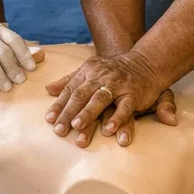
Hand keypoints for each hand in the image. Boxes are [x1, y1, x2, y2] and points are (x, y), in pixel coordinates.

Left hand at [44, 52, 176, 147]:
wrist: (144, 63)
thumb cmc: (112, 72)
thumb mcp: (90, 71)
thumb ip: (69, 80)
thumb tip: (48, 89)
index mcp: (88, 72)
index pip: (70, 90)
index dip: (59, 105)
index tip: (49, 120)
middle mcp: (100, 77)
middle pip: (81, 95)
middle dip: (69, 113)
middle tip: (59, 130)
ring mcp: (117, 85)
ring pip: (100, 99)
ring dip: (88, 113)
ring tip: (77, 127)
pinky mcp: (133, 93)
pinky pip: (124, 106)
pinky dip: (117, 117)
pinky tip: (109, 130)